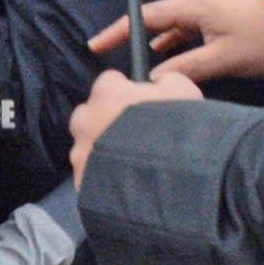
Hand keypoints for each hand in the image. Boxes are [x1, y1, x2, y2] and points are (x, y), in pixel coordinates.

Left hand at [68, 68, 200, 184]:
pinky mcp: (80, 181)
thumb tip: (159, 81)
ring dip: (100, 150)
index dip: (125, 92)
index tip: (139, 103)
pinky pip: (87, 174)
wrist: (165, 178)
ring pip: (85, 146)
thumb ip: (167, 81)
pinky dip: (99, 176)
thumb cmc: (174, 128)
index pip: (109, 81)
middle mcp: (85, 119)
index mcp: (107, 93)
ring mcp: (79, 151)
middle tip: (130, 135)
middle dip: (104, 120)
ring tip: (126, 163)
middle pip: (89, 113)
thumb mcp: (184, 92)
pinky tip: (120, 183)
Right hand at [89, 0, 263, 85]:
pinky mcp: (218, 20)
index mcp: (193, 8)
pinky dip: (171, 44)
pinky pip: (186, 31)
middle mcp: (196, 4)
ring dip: (152, 42)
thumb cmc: (261, 40)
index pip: (145, 16)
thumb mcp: (222, 58)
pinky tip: (166, 58)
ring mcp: (208, 11)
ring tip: (134, 63)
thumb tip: (152, 78)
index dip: (118, 30)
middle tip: (106, 53)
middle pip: (153, 18)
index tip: (96, 44)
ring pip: (170, 26)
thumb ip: (185, 68)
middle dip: (128, 35)